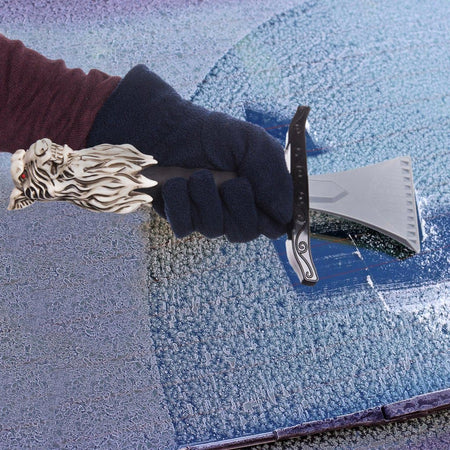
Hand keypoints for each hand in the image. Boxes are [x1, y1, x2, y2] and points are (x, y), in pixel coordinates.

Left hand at [87, 65, 292, 241]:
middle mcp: (234, 211)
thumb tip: (286, 214)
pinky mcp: (180, 218)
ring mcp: (206, 217)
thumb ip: (273, 174)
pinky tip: (177, 183)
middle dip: (237, 204)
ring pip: (214, 229)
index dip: (270, 218)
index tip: (261, 198)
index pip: (274, 226)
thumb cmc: (213, 135)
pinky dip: (180, 203)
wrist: (169, 128)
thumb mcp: (252, 143)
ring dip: (205, 196)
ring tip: (197, 174)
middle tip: (229, 180)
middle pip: (245, 232)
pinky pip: (184, 227)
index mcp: (257, 196)